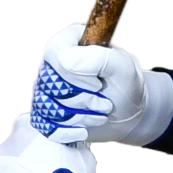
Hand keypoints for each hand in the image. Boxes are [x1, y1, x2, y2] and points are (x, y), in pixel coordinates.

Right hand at [29, 21, 172, 146]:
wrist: (128, 115)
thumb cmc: (127, 87)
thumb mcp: (124, 68)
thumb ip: (100, 58)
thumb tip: (65, 61)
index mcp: (70, 41)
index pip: (54, 52)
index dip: (74, 74)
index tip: (98, 84)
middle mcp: (53, 62)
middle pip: (49, 82)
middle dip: (82, 99)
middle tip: (105, 102)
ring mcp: (45, 86)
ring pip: (46, 105)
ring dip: (78, 116)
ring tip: (100, 113)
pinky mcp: (46, 111)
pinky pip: (44, 124)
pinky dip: (68, 131)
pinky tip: (84, 129)